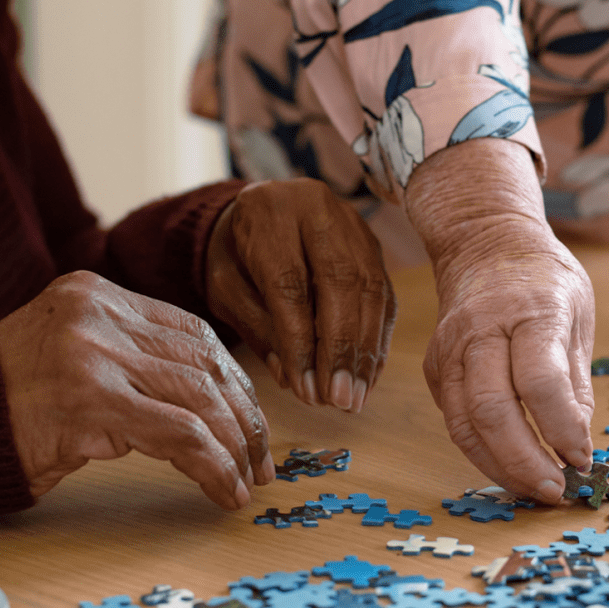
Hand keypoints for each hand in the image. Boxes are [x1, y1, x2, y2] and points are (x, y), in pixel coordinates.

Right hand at [0, 271, 271, 506]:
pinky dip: (212, 465)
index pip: (192, 332)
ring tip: (245, 481)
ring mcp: (93, 352)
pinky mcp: (91, 399)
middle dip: (245, 416)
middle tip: (261, 461)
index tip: (252, 422)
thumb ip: (127, 358)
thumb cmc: (5, 406)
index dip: (234, 382)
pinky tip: (222, 491)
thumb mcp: (71, 359)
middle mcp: (97, 313)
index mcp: (96, 294)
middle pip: (205, 361)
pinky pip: (179, 433)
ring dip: (234, 447)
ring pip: (199, 397)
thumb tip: (206, 399)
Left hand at [205, 178, 394, 411]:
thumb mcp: (226, 288)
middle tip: (338, 399)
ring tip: (354, 397)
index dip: (301, 341)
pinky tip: (366, 374)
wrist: (260, 211)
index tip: (304, 389)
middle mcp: (316, 208)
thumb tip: (291, 377)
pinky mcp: (372, 243)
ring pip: (369, 289)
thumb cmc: (236, 255)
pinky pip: (382, 293)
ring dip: (364, 350)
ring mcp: (351, 222)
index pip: (290, 283)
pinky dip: (376, 339)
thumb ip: (256, 326)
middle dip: (341, 349)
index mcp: (268, 212)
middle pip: (339, 282)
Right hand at [405, 140, 594, 501]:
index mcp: (531, 310)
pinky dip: (481, 453)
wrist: (483, 244)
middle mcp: (482, 329)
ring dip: (499, 467)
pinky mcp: (436, 368)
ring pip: (464, 423)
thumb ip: (575, 383)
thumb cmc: (543, 281)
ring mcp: (451, 349)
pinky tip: (509, 468)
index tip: (582, 459)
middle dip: (524, 461)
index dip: (560, 428)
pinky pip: (455, 421)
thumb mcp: (578, 316)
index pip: (539, 379)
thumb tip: (576, 448)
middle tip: (554, 491)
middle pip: (492, 408)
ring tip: (533, 491)